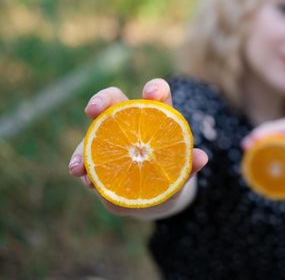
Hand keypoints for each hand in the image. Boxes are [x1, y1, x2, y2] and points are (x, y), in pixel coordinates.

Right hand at [68, 78, 207, 216]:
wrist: (154, 196)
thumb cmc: (171, 174)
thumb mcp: (181, 172)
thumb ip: (190, 165)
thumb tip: (202, 158)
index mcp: (158, 117)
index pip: (159, 95)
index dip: (156, 88)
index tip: (151, 93)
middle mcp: (130, 121)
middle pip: (115, 101)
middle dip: (102, 100)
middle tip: (93, 110)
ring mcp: (111, 138)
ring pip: (93, 132)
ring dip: (84, 147)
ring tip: (80, 167)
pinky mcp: (97, 158)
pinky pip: (86, 159)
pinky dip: (83, 168)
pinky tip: (85, 180)